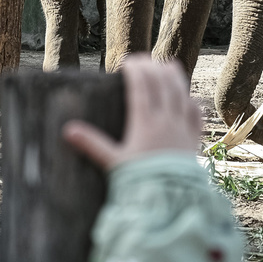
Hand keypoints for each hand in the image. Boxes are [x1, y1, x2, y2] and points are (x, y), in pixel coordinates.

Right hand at [63, 55, 201, 170]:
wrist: (171, 200)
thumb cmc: (139, 182)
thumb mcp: (112, 162)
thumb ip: (91, 144)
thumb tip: (66, 130)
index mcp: (144, 122)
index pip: (141, 84)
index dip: (135, 68)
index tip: (127, 61)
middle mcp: (166, 119)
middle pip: (161, 82)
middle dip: (151, 67)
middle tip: (142, 61)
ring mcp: (182, 127)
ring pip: (181, 92)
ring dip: (173, 76)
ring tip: (166, 66)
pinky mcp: (193, 139)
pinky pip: (196, 113)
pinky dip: (191, 100)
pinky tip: (188, 97)